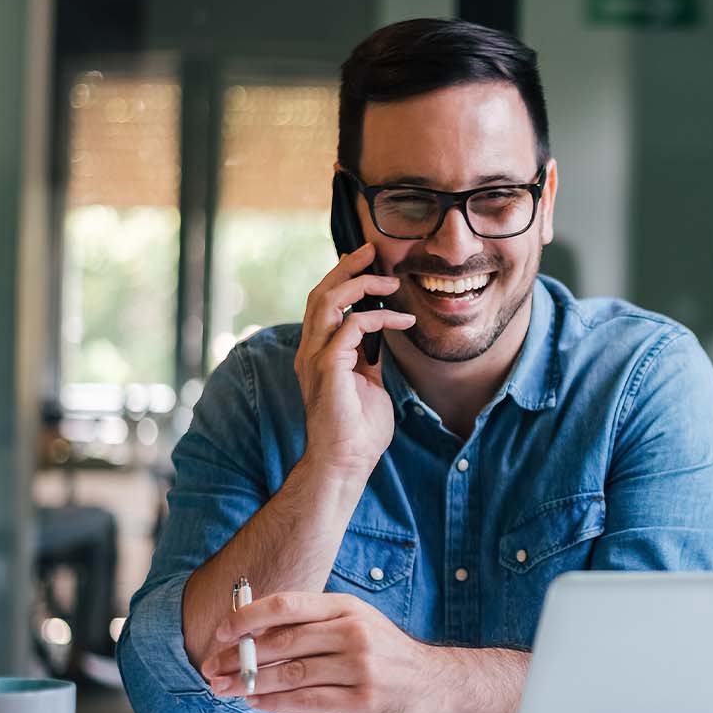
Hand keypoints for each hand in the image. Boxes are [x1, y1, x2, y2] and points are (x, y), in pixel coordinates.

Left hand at [202, 592, 446, 712]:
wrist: (434, 682)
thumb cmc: (386, 653)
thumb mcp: (356, 623)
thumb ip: (313, 626)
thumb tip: (257, 632)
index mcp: (347, 608)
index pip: (288, 605)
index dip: (248, 617)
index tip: (222, 632)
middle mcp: (353, 633)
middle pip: (283, 642)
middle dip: (240, 657)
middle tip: (214, 668)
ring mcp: (360, 667)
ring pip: (290, 674)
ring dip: (251, 684)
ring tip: (227, 689)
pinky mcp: (361, 700)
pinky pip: (307, 701)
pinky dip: (275, 703)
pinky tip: (258, 703)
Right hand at [294, 243, 413, 477]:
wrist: (347, 462)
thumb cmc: (359, 429)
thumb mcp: (368, 383)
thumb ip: (368, 357)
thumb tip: (381, 336)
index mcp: (318, 353)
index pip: (323, 303)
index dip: (342, 278)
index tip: (368, 263)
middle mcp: (310, 351)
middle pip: (320, 293)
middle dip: (346, 267)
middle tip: (371, 251)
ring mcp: (315, 358)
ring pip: (327, 301)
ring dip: (359, 284)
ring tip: (388, 280)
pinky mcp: (328, 367)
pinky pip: (350, 326)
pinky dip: (377, 317)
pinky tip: (402, 321)